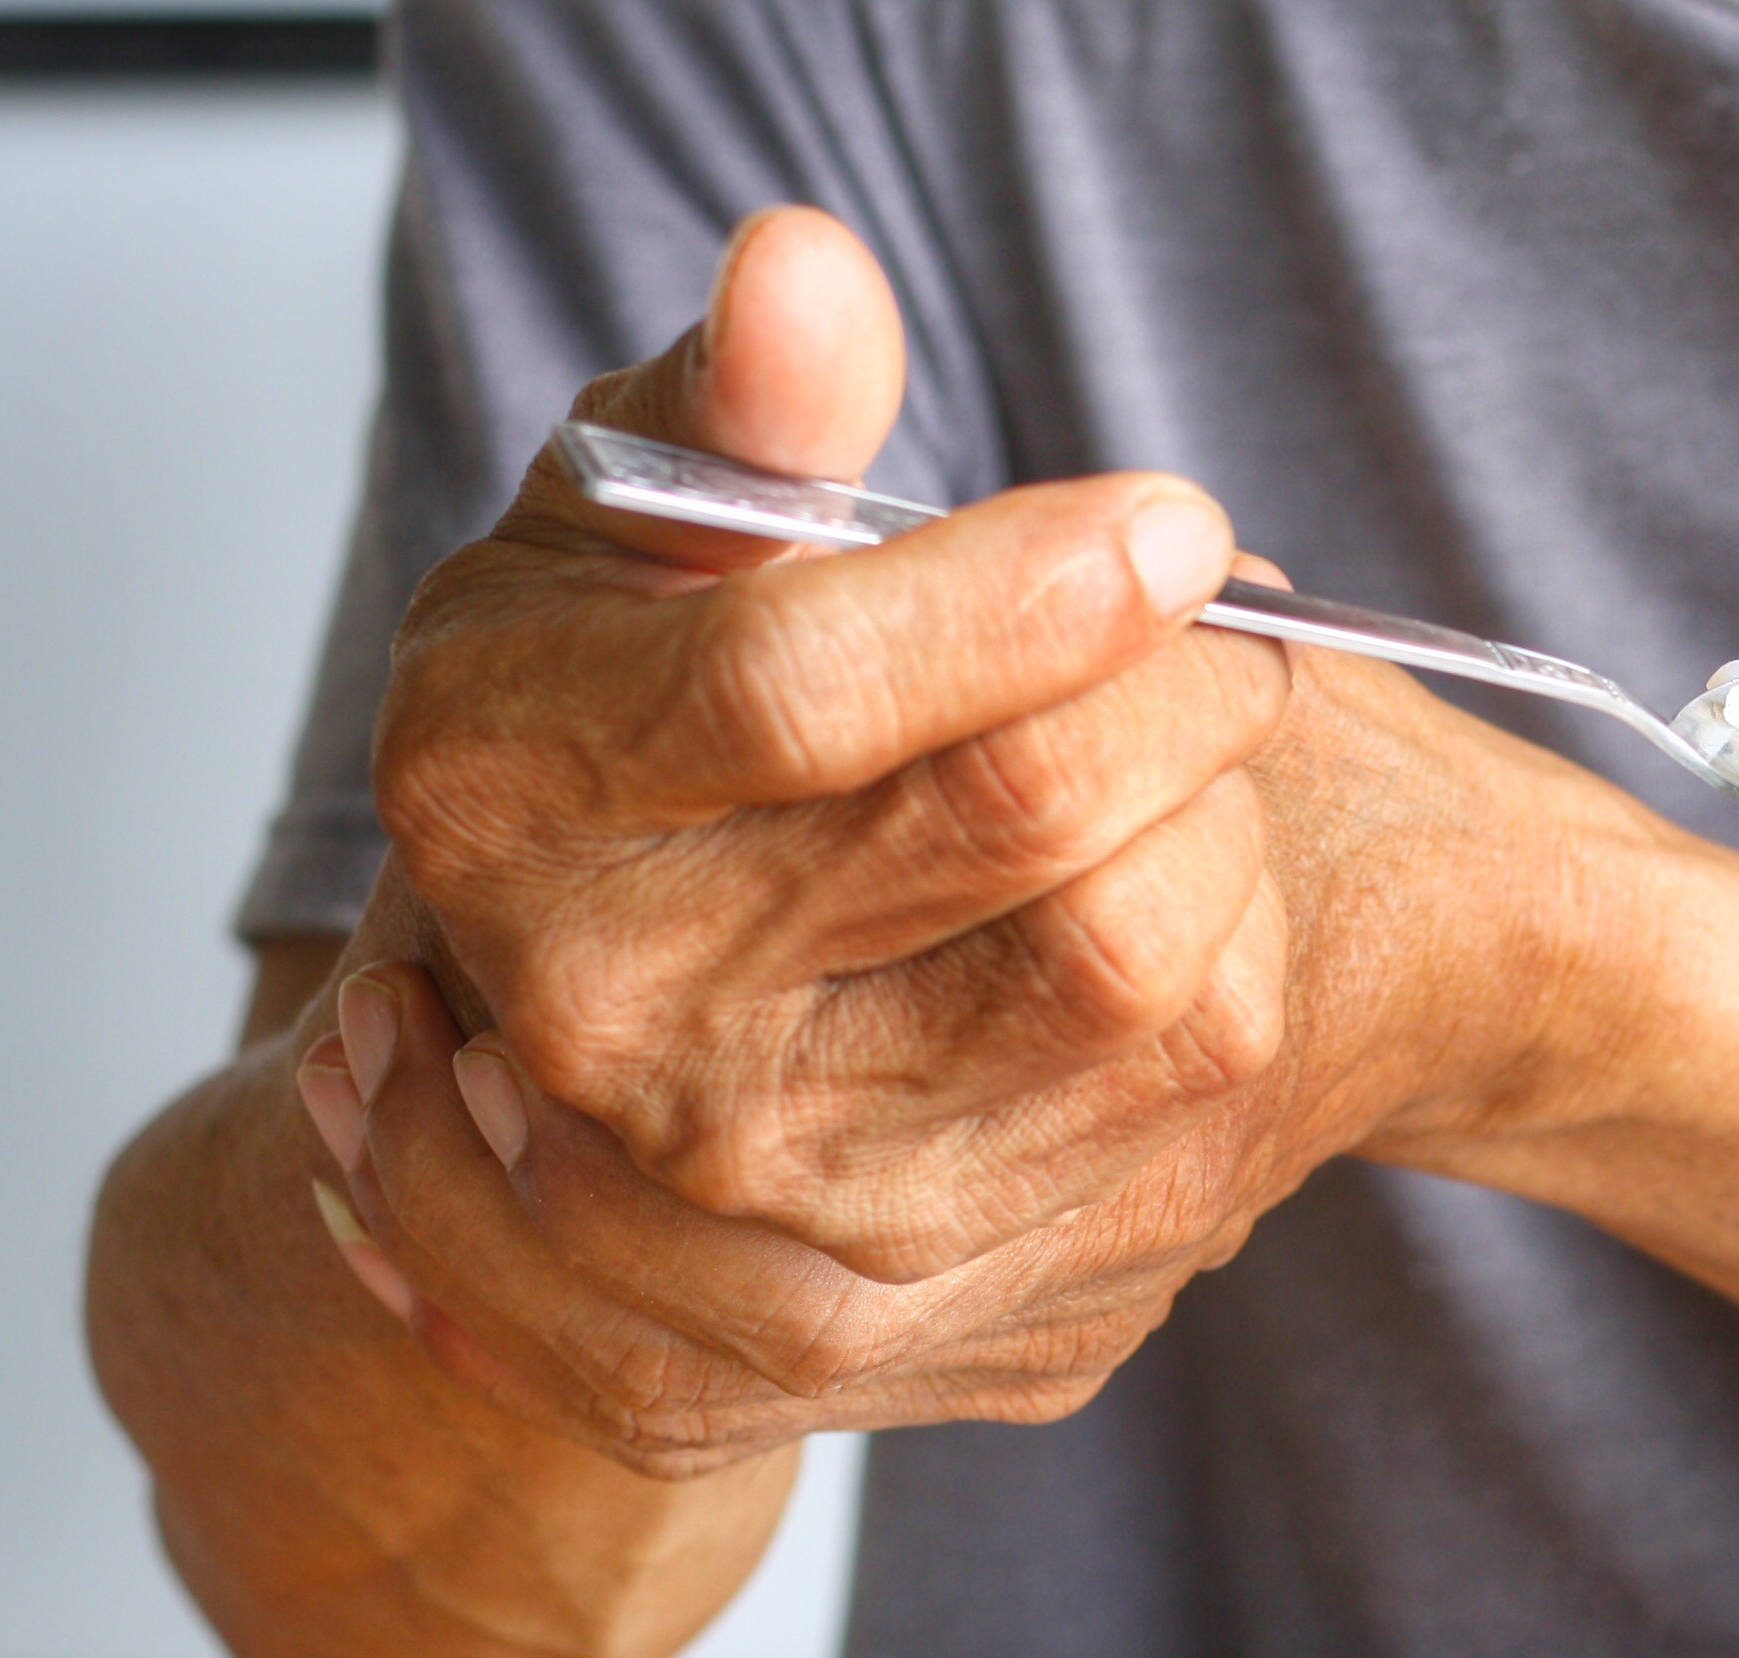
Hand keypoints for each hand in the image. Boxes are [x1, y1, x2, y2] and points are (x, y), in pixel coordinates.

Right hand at [291, 206, 1325, 1472]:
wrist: (620, 1046)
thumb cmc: (646, 735)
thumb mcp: (647, 539)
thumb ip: (741, 409)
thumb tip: (811, 275)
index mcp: (503, 792)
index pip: (794, 686)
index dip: (1026, 587)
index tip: (1174, 526)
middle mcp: (607, 1022)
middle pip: (1011, 820)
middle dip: (1173, 684)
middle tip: (1215, 617)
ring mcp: (763, 1195)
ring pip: (1129, 961)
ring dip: (1218, 813)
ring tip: (1198, 733)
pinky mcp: (924, 1301)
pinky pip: (1181, 1096)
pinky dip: (1235, 952)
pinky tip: (1188, 879)